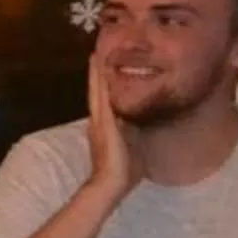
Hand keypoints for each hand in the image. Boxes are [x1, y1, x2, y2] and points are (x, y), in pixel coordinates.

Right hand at [84, 56, 139, 196]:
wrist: (111, 183)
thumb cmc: (125, 172)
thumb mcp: (133, 148)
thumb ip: (135, 136)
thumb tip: (143, 129)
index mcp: (104, 127)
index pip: (103, 101)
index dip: (101, 85)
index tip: (101, 70)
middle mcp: (98, 121)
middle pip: (96, 92)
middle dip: (95, 74)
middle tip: (94, 54)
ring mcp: (100, 120)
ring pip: (97, 91)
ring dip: (95, 74)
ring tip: (94, 56)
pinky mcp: (104, 122)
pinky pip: (102, 97)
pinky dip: (99, 83)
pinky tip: (100, 71)